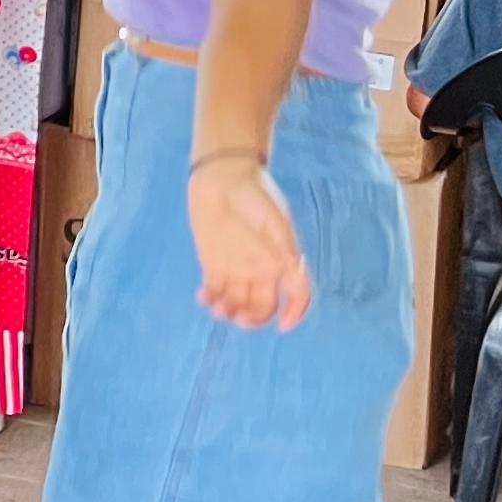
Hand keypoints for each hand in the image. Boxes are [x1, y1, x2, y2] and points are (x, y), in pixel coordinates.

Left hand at [188, 160, 312, 330]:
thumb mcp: (275, 220)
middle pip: (264, 306)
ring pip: (238, 303)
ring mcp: (237, 268)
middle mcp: (263, 269)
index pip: (297, 294)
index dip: (295, 313)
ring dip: (231, 313)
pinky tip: (203, 298)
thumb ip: (285, 249)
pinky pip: (214, 291)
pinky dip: (210, 300)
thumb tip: (296, 274)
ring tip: (219, 309)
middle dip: (254, 319)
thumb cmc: (255, 194)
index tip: (284, 326)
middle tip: (240, 318)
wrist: (223, 176)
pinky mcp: (214, 263)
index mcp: (283, 260)